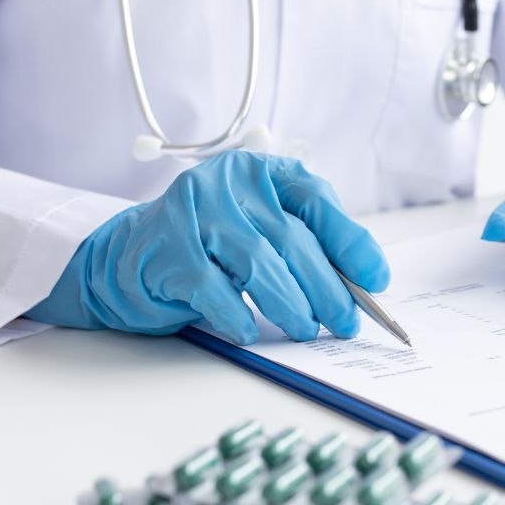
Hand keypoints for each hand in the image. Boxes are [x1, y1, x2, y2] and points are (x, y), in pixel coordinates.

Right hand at [26, 151, 389, 344]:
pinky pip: (214, 288)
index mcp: (260, 172)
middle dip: (327, 287)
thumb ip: (306, 245)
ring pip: (258, 262)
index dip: (350, 241)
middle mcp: (227, 183)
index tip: (375, 279)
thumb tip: (361, 284)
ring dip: (290, 304)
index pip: (315, 199)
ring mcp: (194, 213)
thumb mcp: (261, 232)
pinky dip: (237, 315)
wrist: (129, 257)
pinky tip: (250, 332)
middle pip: (292, 238)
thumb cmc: (211, 248)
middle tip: (345, 321)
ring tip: (304, 329)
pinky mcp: (167, 249)